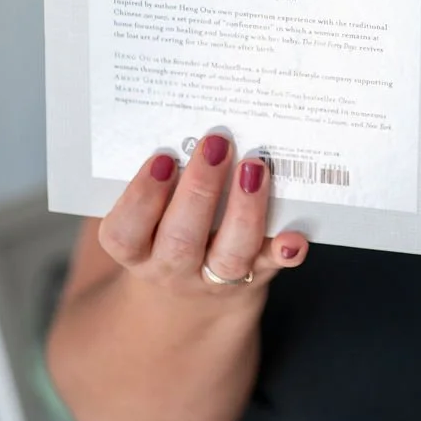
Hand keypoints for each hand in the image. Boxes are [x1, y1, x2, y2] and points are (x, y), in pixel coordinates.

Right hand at [98, 135, 307, 299]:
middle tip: (217, 143)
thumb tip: (177, 122)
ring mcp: (215, 276)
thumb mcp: (147, 216)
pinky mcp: (255, 274)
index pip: (126, 232)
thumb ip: (157, 180)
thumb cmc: (166, 230)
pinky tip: (294, 235)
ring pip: (229, 255)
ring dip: (244, 209)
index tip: (162, 158)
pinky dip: (284, 251)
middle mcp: (173, 267)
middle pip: (181, 240)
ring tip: (254, 167)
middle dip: (200, 190)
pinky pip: (270, 266)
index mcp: (137, 249)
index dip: (141, 198)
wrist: (192, 298)